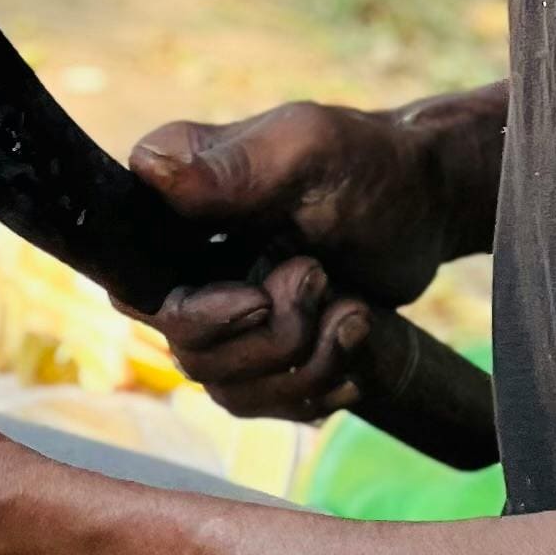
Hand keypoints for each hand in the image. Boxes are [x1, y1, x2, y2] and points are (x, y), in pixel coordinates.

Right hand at [129, 87, 503, 422]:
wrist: (424, 206)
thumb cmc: (370, 165)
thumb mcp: (311, 151)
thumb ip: (235, 165)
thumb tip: (150, 168)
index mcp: (170, 201)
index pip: (131, 283)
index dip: (197, 312)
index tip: (261, 299)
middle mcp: (179, 262)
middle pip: (186, 347)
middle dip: (272, 334)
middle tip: (322, 278)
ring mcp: (217, 311)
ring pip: (226, 386)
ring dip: (305, 362)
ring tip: (354, 310)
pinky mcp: (256, 350)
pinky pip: (263, 403)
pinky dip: (316, 385)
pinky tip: (353, 344)